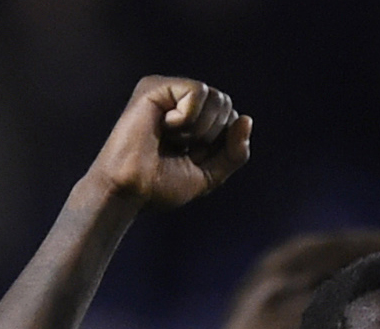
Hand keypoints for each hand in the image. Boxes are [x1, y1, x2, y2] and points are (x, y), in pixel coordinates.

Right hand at [85, 77, 249, 208]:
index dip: (222, 145)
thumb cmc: (162, 184)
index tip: (191, 157)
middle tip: (180, 147)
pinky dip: (188, 118)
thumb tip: (247, 119)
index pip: (232, 120)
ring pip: (217, 98)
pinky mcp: (155, 86)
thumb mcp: (211, 173)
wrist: (132, 190)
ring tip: (171, 137)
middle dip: (213, 136)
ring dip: (200, 129)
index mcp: (193, 118)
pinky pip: (198, 91)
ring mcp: (167, 91)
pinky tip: (164, 126)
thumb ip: (235, 151)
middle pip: (227, 106)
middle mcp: (180, 100)